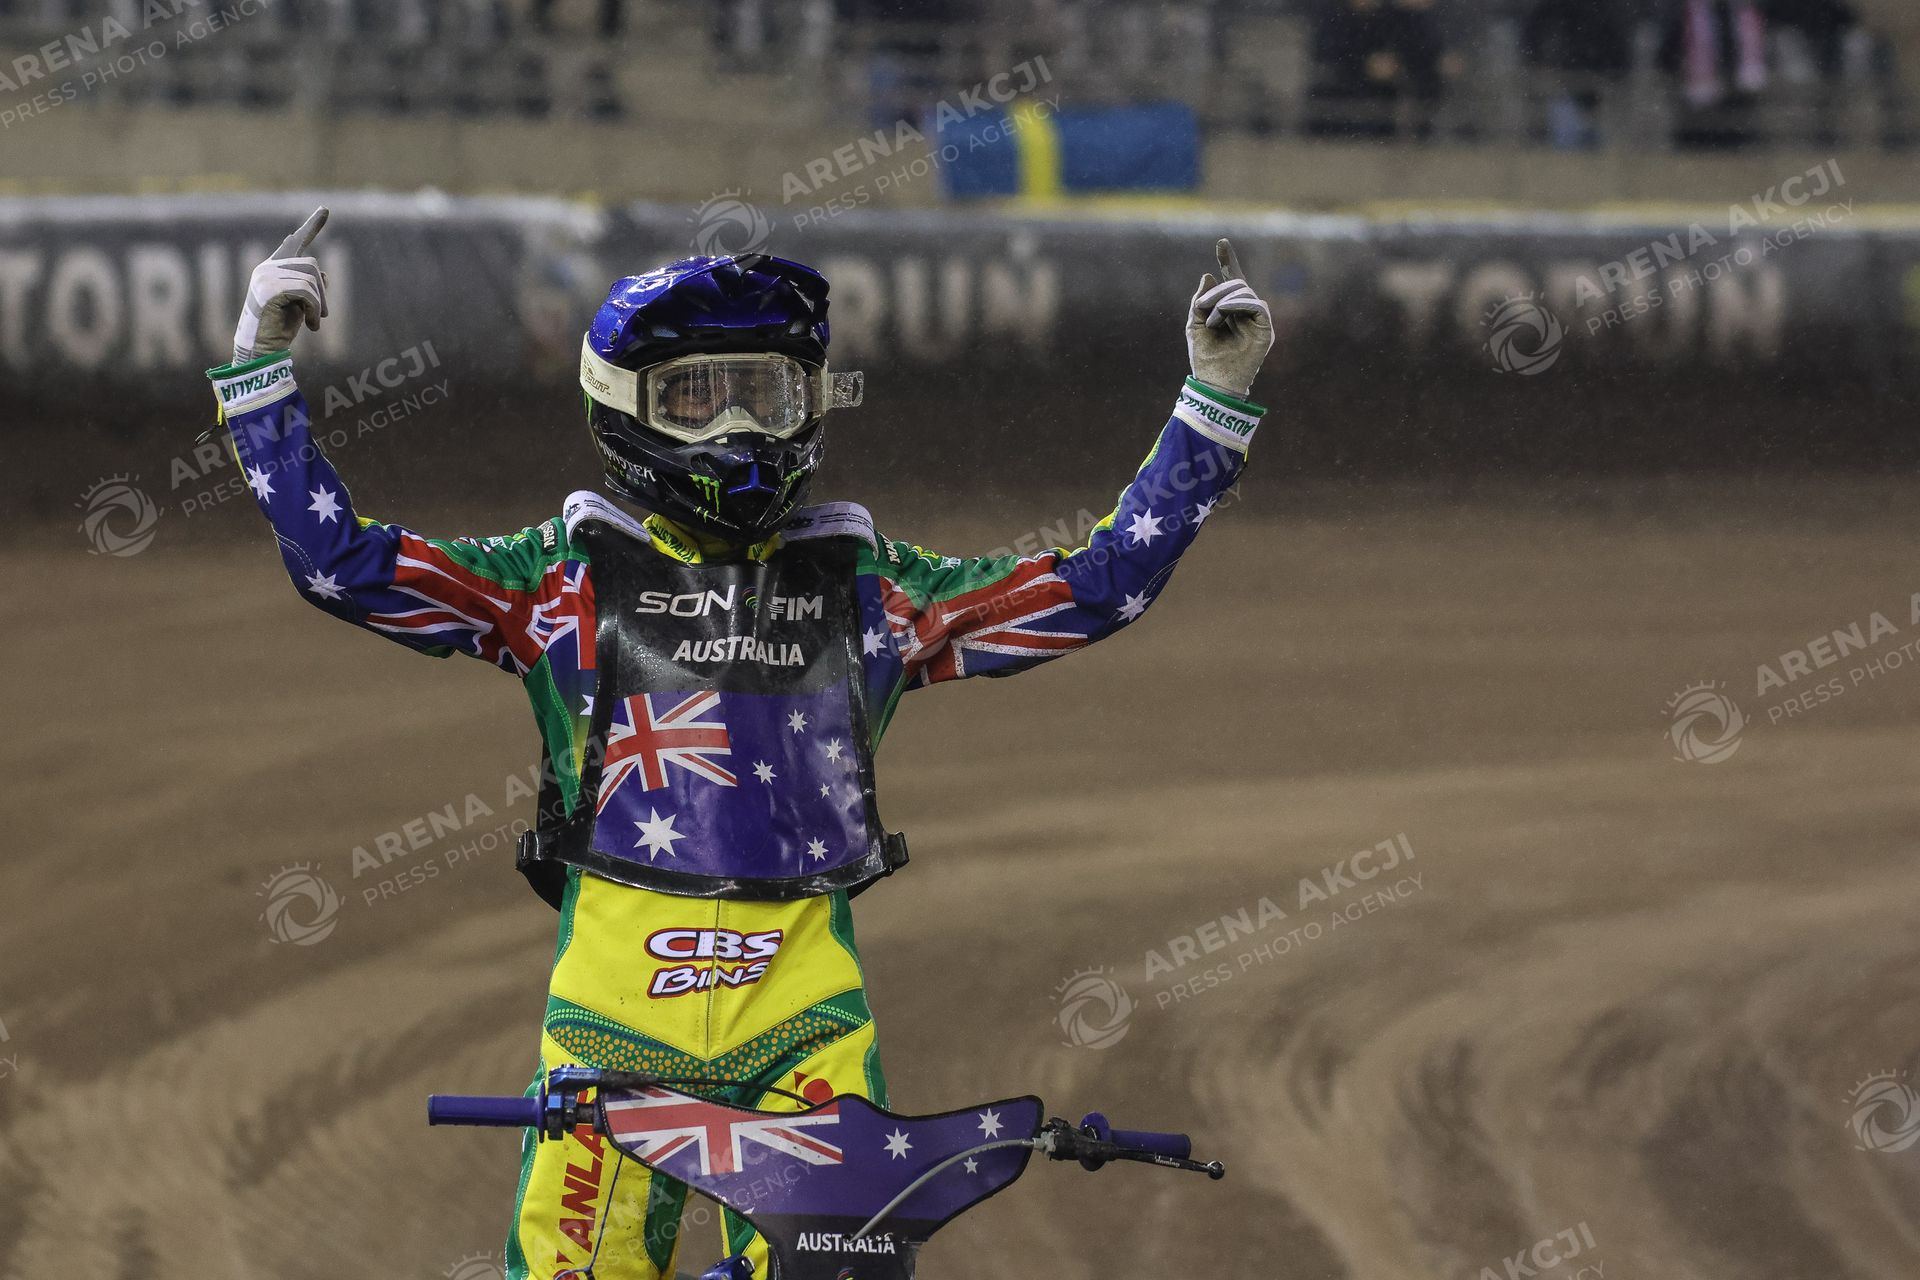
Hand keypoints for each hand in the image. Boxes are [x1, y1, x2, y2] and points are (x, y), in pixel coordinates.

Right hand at [232, 206, 329, 364]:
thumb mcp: (301, 304)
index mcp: (273, 268)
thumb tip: (324, 275)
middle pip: (312, 266)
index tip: (325, 209)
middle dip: (322, 292)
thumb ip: (310, 286)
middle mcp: (268, 268)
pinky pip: (307, 292)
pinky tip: (311, 327)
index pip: (295, 243)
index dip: (312, 226)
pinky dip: (315, 311)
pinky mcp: (271, 289)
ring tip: (313, 322)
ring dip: (319, 304)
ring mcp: (267, 276)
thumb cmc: (280, 328)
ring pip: (311, 279)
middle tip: (322, 316)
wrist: (262, 348)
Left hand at [1185, 238, 1272, 398]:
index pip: (1232, 280)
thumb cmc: (1205, 358)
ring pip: (1245, 292)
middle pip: (1237, 284)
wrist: (1214, 383)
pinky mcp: (1266, 328)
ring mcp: (1257, 319)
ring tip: (1211, 321)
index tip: (1221, 242)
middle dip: (1217, 291)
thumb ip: (1199, 302)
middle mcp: (1246, 311)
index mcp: (1229, 309)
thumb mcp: (1194, 325)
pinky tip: (1224, 313)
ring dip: (1223, 301)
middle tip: (1201, 307)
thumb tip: (1208, 275)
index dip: (1228, 260)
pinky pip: (1256, 304)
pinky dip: (1238, 304)